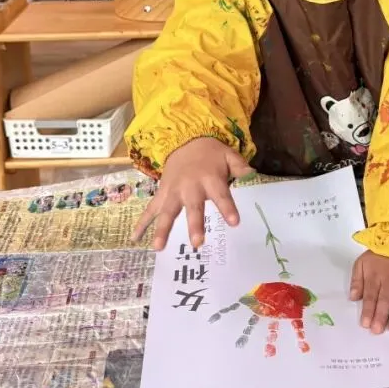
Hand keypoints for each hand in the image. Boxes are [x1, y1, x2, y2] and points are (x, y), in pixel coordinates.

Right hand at [130, 137, 253, 250]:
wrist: (185, 139)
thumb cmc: (210, 154)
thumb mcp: (229, 155)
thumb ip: (240, 167)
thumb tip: (254, 174)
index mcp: (210, 179)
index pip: (221, 195)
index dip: (227, 208)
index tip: (234, 223)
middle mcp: (190, 187)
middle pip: (192, 207)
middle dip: (194, 225)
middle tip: (198, 242)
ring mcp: (173, 191)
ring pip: (167, 212)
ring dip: (162, 229)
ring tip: (158, 248)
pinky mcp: (162, 193)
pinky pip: (150, 209)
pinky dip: (141, 223)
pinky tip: (134, 238)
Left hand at [349, 251, 388, 333]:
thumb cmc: (379, 255)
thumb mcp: (362, 263)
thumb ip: (357, 280)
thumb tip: (353, 297)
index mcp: (375, 276)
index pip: (370, 296)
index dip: (367, 310)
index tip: (365, 324)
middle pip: (385, 300)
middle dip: (381, 316)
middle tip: (377, 330)